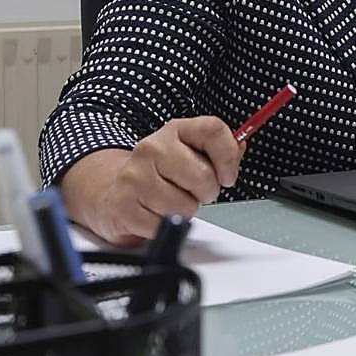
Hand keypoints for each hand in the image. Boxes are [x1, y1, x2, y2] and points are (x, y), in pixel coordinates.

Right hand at [61, 117, 243, 245]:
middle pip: (202, 175)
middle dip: (208, 192)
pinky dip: (164, 226)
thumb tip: (241, 144)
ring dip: (185, 211)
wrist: (115, 193)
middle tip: (197, 193)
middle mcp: (152, 147)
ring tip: (172, 202)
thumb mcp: (191, 153)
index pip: (212, 129)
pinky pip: (163, 225)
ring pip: (184, 206)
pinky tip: (155, 214)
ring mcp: (135, 175)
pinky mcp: (123, 205)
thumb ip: (220, 150)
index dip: (228, 156)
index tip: (228, 175)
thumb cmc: (162, 175)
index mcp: (175, 130)